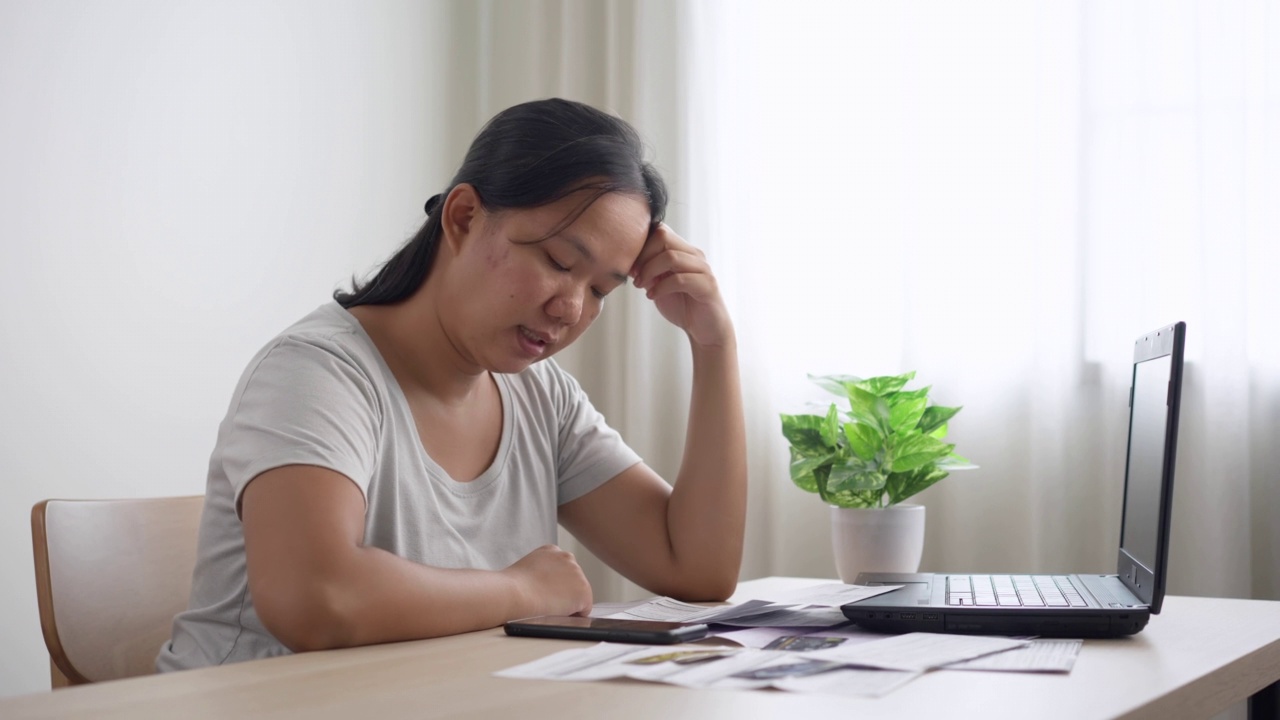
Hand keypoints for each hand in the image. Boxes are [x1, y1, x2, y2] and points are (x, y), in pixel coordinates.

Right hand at [502, 544, 592, 616]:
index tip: (544, 593)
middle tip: (545, 602)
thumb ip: (540, 573)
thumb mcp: (526, 571)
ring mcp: (577, 573)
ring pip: (579, 596)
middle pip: (573, 582)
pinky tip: (558, 613)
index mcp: (551, 550)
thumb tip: (545, 587)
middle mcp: (567, 557)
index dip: (553, 586)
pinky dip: (574, 616)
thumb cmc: (511, 588)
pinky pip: (584, 610)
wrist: (514, 594)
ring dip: (568, 604)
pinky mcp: (584, 591)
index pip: (562, 570)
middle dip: (563, 593)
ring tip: (549, 607)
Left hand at [630, 224, 733, 346]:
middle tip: (634, 276)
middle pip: (663, 237)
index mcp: (683, 251)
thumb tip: (627, 261)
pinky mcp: (708, 285)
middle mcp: (694, 255)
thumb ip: (647, 270)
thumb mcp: (658, 284)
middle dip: (643, 256)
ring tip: (641, 286)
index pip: (659, 231)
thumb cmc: (681, 305)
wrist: (704, 329)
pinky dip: (661, 287)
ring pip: (671, 257)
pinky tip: (652, 296)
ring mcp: (703, 269)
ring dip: (649, 271)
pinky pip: (680, 279)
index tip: (630, 268)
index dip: (640, 246)